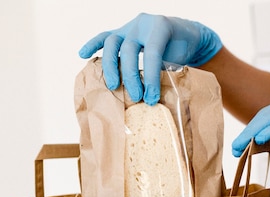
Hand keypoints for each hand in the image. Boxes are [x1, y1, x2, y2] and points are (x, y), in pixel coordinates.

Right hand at [78, 13, 221, 104]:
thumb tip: (153, 99)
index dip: (150, 78)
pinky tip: (83, 55)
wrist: (186, 33)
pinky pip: (104, 36)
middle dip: (131, 76)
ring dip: (110, 66)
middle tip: (135, 97)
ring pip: (112, 43)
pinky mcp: (122, 31)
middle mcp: (142, 24)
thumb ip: (168, 73)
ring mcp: (130, 26)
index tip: (151, 98)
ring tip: (113, 86)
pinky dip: (93, 45)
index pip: (151, 54)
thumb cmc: (184, 49)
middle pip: (129, 49)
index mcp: (161, 27)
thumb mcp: (182, 58)